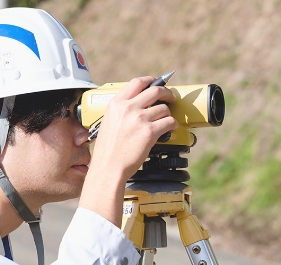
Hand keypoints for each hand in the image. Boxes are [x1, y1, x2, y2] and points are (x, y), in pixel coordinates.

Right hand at [79, 76, 177, 226]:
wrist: (108, 167)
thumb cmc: (108, 150)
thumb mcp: (108, 122)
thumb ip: (122, 111)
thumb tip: (139, 105)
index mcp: (116, 104)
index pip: (137, 82)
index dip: (151, 81)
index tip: (157, 83)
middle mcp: (128, 108)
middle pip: (155, 91)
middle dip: (167, 93)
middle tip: (171, 98)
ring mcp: (139, 119)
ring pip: (164, 108)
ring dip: (168, 114)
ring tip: (165, 121)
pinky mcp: (149, 131)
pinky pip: (169, 122)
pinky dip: (172, 125)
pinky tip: (169, 129)